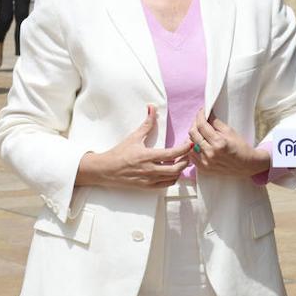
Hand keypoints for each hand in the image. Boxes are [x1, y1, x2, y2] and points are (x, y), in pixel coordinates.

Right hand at [76, 105, 190, 187]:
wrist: (104, 170)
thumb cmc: (119, 153)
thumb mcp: (133, 137)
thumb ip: (146, 124)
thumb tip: (152, 108)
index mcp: (147, 156)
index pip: (172, 153)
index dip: (184, 149)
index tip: (190, 143)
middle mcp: (149, 169)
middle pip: (176, 168)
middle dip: (186, 160)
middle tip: (188, 154)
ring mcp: (148, 179)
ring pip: (172, 177)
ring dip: (180, 169)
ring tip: (181, 161)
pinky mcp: (146, 187)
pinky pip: (165, 184)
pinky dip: (172, 178)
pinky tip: (172, 171)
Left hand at [188, 109, 270, 176]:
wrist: (246, 165)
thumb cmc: (241, 147)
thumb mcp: (231, 131)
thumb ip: (216, 123)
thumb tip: (207, 115)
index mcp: (218, 142)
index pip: (202, 125)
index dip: (200, 116)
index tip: (202, 111)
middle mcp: (210, 153)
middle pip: (193, 134)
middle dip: (195, 124)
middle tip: (200, 120)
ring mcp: (206, 162)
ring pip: (190, 145)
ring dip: (193, 136)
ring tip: (200, 132)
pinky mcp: (204, 168)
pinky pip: (192, 155)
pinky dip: (194, 148)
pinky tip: (200, 144)